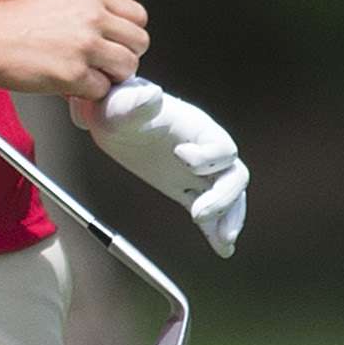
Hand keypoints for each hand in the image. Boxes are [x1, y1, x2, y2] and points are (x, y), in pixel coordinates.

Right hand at [0, 0, 147, 100]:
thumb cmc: (7, 25)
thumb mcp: (56, 4)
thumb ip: (86, 17)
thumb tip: (105, 42)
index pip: (138, 17)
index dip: (128, 35)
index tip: (115, 45)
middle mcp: (93, 19)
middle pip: (139, 43)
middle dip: (123, 58)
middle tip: (102, 67)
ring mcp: (85, 47)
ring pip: (127, 68)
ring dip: (110, 79)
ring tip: (86, 79)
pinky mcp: (73, 75)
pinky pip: (101, 91)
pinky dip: (89, 95)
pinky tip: (69, 88)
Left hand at [83, 74, 248, 254]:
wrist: (110, 119)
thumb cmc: (116, 106)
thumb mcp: (120, 105)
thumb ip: (135, 103)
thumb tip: (151, 96)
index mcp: (198, 128)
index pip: (221, 147)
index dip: (208, 156)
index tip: (180, 156)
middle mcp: (205, 150)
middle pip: (233, 176)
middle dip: (223, 197)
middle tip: (198, 214)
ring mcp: (197, 172)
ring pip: (228, 196)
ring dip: (229, 218)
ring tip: (224, 241)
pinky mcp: (185, 188)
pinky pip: (209, 210)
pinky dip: (216, 230)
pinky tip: (222, 249)